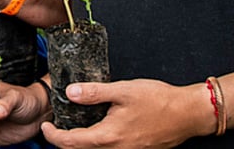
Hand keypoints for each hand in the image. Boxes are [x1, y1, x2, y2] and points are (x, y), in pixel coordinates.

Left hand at [40, 79, 210, 148]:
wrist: (188, 114)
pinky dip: (97, 142)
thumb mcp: (123, 90)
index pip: (70, 142)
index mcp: (108, 137)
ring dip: (81, 143)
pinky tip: (99, 127)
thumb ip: (95, 92)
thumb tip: (71, 92)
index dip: (53, 136)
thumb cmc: (159, 101)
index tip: (45, 126)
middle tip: (56, 126)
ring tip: (75, 126)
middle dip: (64, 141)